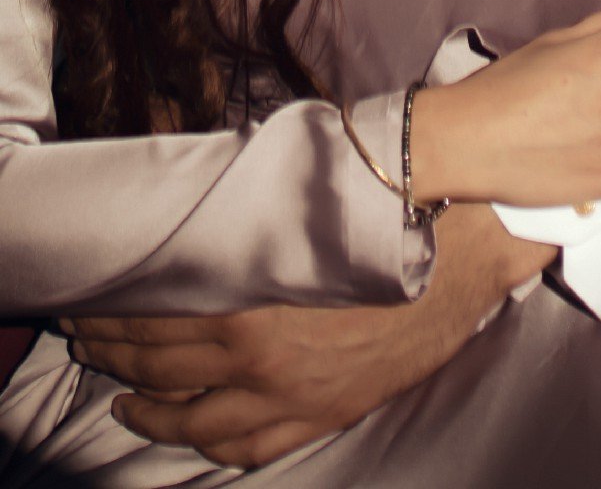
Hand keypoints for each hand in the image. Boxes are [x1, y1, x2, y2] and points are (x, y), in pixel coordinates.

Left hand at [63, 204, 553, 470]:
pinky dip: (204, 440)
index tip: (91, 299)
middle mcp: (260, 354)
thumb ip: (250, 217)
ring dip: (143, 403)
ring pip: (189, 415)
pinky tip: (182, 426)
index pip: (155, 313)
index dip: (113, 311)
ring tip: (119, 390)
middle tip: (88, 334)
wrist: (465, 245)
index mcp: (252, 295)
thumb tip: (205, 202)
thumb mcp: (306, 203)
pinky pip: (245, 444)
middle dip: (113, 349)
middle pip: (158, 361)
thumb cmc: (388, 211)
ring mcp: (291, 392)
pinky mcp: (323, 411)